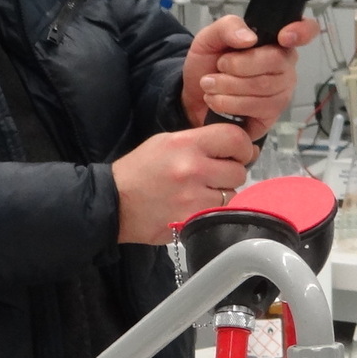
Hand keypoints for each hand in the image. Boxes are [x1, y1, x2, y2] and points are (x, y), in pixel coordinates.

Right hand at [111, 125, 258, 244]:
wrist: (113, 203)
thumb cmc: (141, 170)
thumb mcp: (167, 142)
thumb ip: (203, 142)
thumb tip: (243, 147)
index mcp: (185, 144)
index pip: (235, 138)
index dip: (243, 146)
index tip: (240, 153)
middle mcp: (193, 168)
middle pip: (239, 170)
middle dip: (232, 173)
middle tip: (215, 175)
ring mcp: (194, 197)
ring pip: (233, 194)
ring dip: (223, 193)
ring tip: (202, 192)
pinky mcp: (194, 219)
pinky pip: (221, 212)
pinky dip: (215, 210)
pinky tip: (198, 206)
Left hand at [181, 14, 318, 136]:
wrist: (195, 95)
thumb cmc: (208, 63)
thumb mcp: (209, 37)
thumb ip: (228, 28)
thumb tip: (250, 38)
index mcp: (274, 40)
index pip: (306, 30)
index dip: (302, 31)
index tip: (283, 37)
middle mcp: (285, 64)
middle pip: (275, 60)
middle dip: (238, 65)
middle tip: (218, 66)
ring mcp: (282, 90)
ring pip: (263, 86)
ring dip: (229, 86)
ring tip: (210, 85)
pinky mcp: (273, 113)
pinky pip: (258, 107)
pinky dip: (230, 103)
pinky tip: (217, 101)